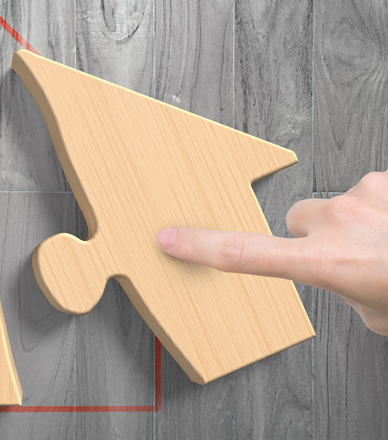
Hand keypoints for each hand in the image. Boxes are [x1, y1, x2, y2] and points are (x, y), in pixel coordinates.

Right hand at [157, 171, 387, 334]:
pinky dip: (382, 208)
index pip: (244, 254)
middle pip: (296, 218)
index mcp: (326, 264)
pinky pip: (371, 192)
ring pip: (336, 204)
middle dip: (313, 233)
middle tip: (348, 254)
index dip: (201, 247)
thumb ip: (348, 289)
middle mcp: (336, 223)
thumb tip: (349, 275)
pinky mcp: (386, 180)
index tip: (170, 237)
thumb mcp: (377, 313)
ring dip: (354, 220)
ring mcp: (363, 195)